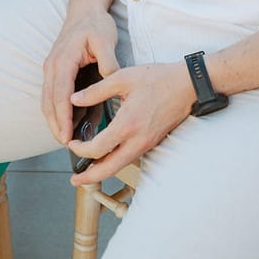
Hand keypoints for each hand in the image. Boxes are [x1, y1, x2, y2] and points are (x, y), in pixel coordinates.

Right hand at [41, 6, 119, 144]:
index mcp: (63, 60)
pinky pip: (53, 95)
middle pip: (49, 102)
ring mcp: (51, 68)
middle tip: (66, 145)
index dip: (63, 117)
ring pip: (47, 100)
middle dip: (55, 124)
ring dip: (54, 120)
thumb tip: (111, 84)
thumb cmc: (96, 24)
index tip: (67, 137)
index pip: (61, 95)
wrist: (85, 9)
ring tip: (67, 139)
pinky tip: (69, 122)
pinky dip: (57, 110)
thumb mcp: (106, 40)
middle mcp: (52, 66)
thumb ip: (108, 63)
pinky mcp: (56, 71)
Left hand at [66, 61, 194, 183]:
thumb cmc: (157, 79)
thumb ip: (96, 90)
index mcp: (127, 124)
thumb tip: (74, 99)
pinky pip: (130, 158)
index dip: (81, 150)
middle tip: (76, 180)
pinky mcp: (151, 142)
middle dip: (90, 178)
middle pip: (110, 169)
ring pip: (121, 166)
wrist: (187, 85)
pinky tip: (108, 156)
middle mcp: (137, 140)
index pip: (98, 149)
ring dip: (103, 171)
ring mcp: (146, 143)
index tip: (71, 143)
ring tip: (88, 173)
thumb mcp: (122, 78)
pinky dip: (116, 162)